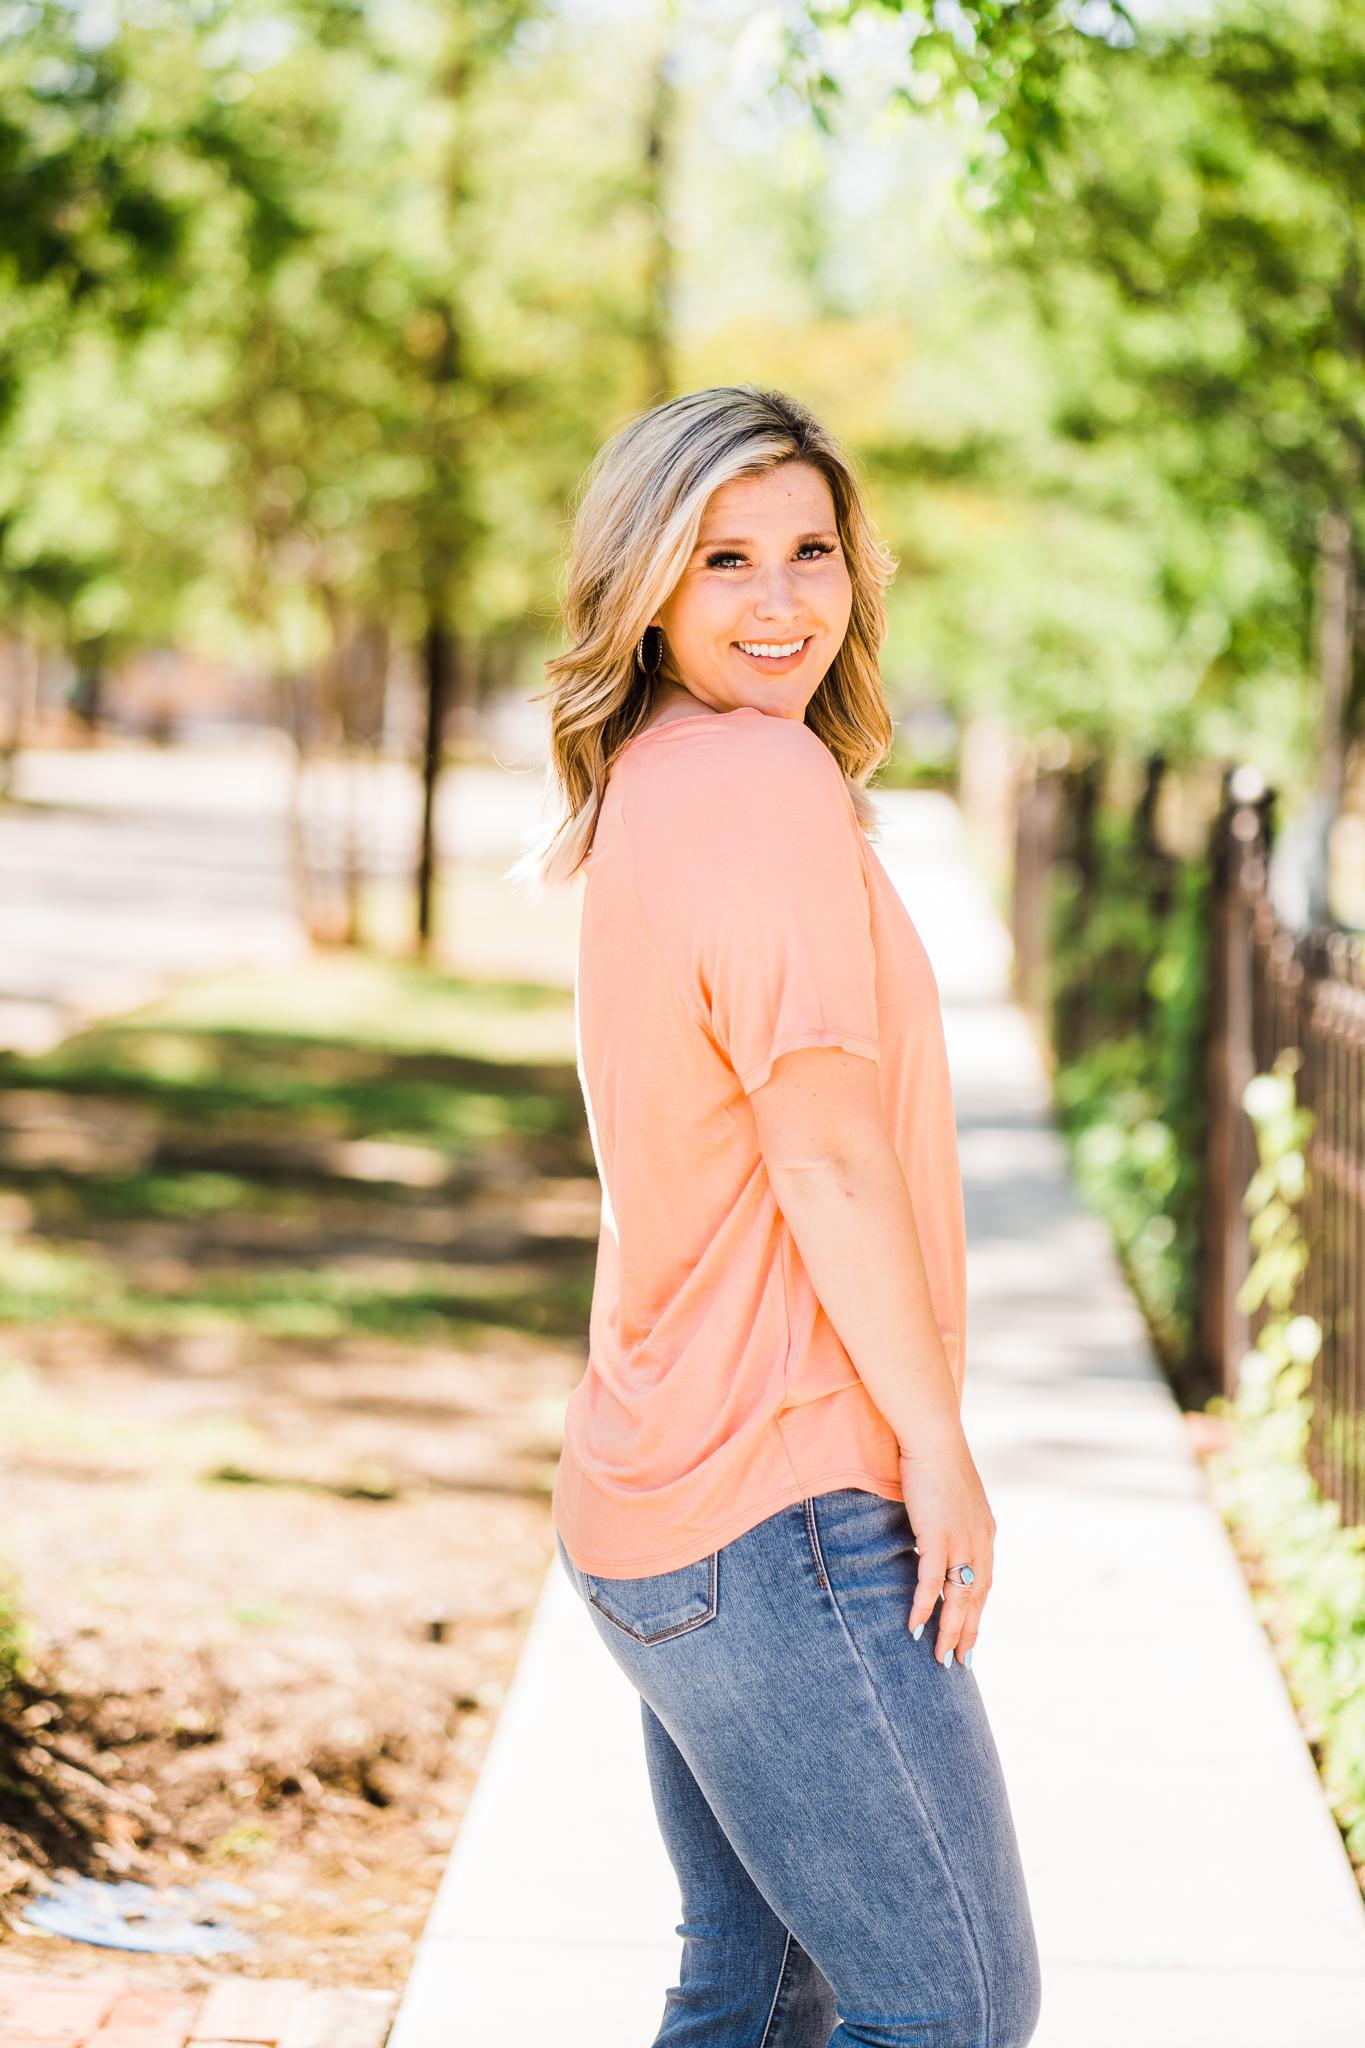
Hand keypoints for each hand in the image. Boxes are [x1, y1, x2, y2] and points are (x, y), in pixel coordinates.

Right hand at [899, 1435, 994, 1666]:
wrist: (933, 1436)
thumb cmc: (936, 1459)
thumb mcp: (951, 1495)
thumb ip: (950, 1518)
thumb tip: (937, 1530)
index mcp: (985, 1533)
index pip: (984, 1582)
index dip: (977, 1612)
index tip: (971, 1636)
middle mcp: (980, 1542)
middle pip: (976, 1597)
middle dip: (968, 1632)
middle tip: (959, 1662)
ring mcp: (961, 1540)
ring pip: (958, 1597)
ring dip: (949, 1630)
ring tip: (941, 1657)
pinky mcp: (937, 1536)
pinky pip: (931, 1581)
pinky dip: (924, 1606)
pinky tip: (914, 1627)